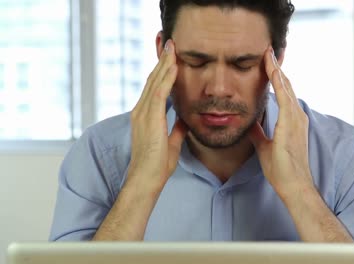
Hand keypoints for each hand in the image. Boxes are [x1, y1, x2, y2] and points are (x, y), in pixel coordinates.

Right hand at [127, 39, 187, 192]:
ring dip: (164, 64)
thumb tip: (184, 120)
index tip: (170, 59)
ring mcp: (143, 114)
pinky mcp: (150, 118)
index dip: (161, 72)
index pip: (153, 88)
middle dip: (162, 62)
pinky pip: (159, 92)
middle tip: (169, 44)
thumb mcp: (171, 143)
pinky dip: (166, 77)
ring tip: (171, 47)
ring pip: (154, 82)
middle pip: (152, 80)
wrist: (146, 180)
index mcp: (144, 116)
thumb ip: (176, 129)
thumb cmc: (156, 166)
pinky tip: (173, 65)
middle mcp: (141, 111)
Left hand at [248, 47, 312, 197]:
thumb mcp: (265, 146)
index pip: (283, 93)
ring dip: (277, 70)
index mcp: (291, 121)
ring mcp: (295, 120)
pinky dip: (279, 83)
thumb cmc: (282, 169)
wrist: (293, 185)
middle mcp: (296, 117)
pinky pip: (284, 98)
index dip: (276, 77)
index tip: (267, 63)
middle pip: (287, 86)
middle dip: (277, 68)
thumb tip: (251, 125)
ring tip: (269, 53)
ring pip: (287, 88)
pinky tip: (272, 71)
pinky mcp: (291, 125)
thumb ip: (260, 133)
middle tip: (269, 50)